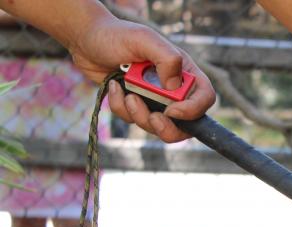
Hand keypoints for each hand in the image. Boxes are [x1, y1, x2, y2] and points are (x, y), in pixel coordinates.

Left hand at [68, 14, 214, 142]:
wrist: (86, 40)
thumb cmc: (116, 35)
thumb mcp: (144, 39)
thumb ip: (166, 59)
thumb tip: (174, 87)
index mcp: (184, 73)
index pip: (204, 98)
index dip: (194, 110)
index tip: (172, 110)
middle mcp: (173, 90)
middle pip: (186, 125)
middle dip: (167, 127)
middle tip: (152, 118)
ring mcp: (154, 101)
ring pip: (157, 127)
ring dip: (139, 115)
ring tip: (127, 93)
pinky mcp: (136, 107)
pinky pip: (132, 120)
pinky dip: (121, 108)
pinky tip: (114, 88)